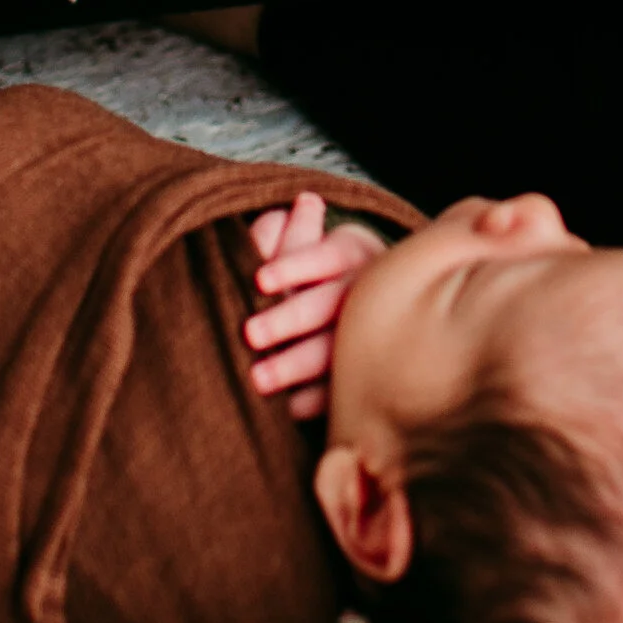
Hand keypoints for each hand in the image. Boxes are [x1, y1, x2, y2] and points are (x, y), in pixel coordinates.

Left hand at [243, 191, 387, 416]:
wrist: (369, 313)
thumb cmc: (313, 272)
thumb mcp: (302, 243)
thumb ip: (285, 234)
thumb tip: (282, 215)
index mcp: (352, 251)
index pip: (328, 253)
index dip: (294, 264)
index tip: (260, 280)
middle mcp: (367, 289)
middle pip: (332, 301)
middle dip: (290, 318)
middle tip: (250, 334)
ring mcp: (373, 333)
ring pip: (339, 349)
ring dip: (297, 364)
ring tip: (257, 379)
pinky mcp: (370, 372)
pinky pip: (348, 389)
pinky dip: (318, 399)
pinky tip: (289, 407)